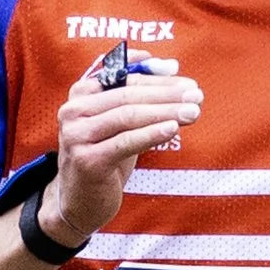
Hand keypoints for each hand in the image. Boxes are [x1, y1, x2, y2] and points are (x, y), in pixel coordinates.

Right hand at [49, 63, 202, 241]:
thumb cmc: (104, 157)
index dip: (154, 74)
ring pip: (128, 115)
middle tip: (196, 94)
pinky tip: (172, 129)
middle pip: (127, 94)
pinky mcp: (87, 160)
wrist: (79, 203)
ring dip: (165, 112)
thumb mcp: (118, 124)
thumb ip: (139, 96)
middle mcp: (73, 111)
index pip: (122, 75)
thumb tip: (171, 67)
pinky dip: (151, 134)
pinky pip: (125, 142)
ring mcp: (77, 136)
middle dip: (166, 93)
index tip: (181, 75)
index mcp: (80, 94)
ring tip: (193, 111)